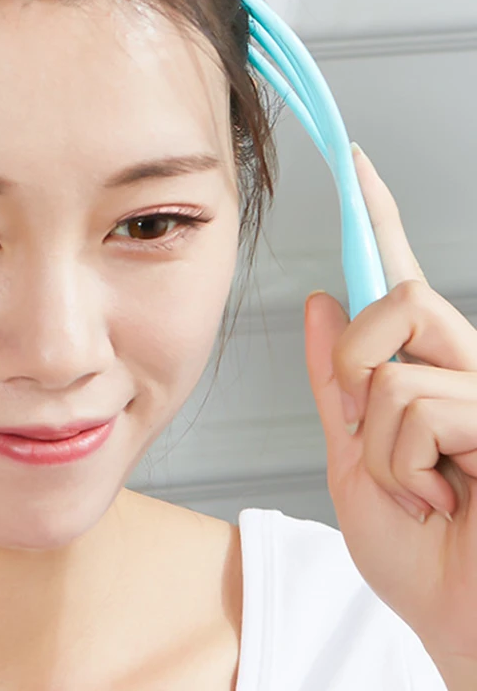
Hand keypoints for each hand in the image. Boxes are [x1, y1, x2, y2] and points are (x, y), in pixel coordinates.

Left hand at [304, 143, 476, 665]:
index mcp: (422, 369)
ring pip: (397, 358)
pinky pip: (422, 403)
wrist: (458, 624)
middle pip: (395, 296)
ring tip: (419, 486)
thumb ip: (335, 383)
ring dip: (380, 439)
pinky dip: (404, 463)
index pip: (396, 277)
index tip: (356, 160)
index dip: (377, 216)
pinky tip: (445, 498)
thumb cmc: (419, 551)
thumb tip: (321, 302)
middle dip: (356, 367)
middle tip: (374, 436)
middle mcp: (465, 366)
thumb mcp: (354, 459)